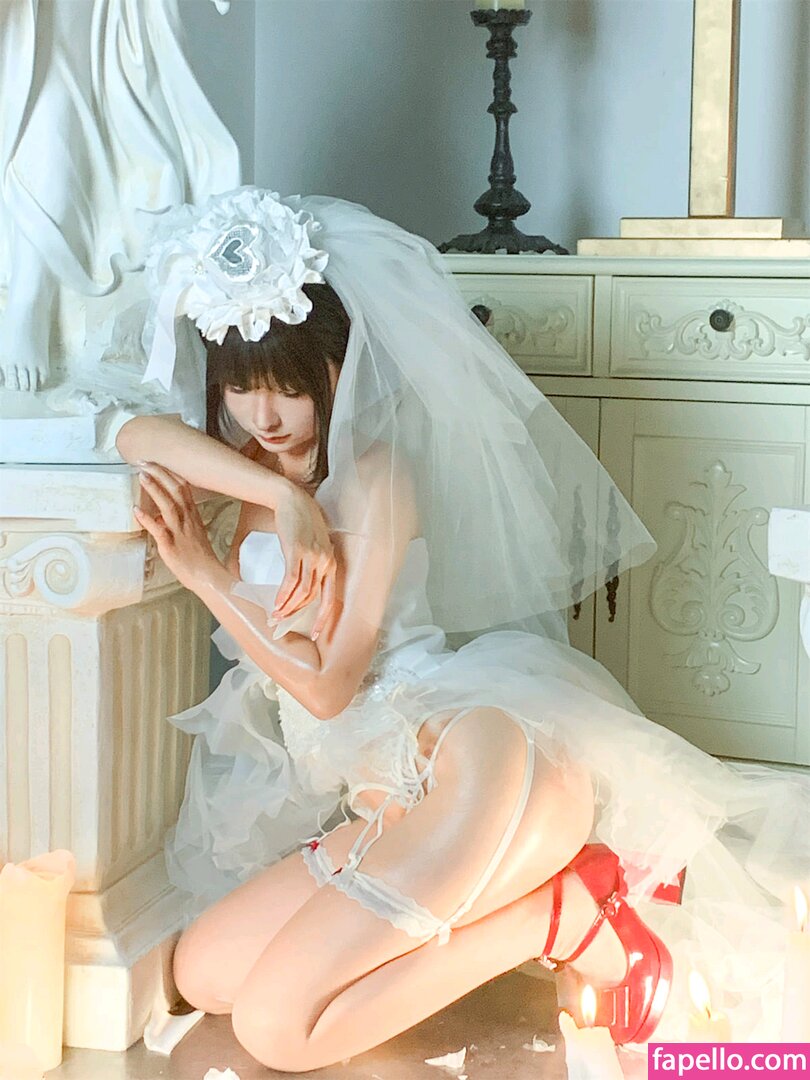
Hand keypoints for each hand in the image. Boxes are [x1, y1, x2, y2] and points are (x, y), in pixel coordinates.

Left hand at [133, 463, 224, 592]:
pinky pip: (158, 529)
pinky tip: (136, 510)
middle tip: (145, 462)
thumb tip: (159, 514)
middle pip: (176, 490)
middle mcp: (187, 519)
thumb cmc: (199, 557)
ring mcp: (179, 531)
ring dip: (155, 489)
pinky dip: (146, 518)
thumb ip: (178, 520)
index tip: (157, 463)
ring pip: (168, 505)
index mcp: (192, 515)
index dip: (169, 473)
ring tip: (142, 476)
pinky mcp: (171, 545)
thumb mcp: (192, 531)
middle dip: (160, 474)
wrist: (207, 576)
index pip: (183, 487)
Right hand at [272, 483, 337, 639]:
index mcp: (331, 562)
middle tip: (283, 624)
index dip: (324, 618)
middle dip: (297, 614)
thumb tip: (301, 583)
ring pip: (302, 592)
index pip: (330, 597)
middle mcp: (325, 562)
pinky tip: (276, 604)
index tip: (317, 634)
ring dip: (288, 607)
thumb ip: (312, 563)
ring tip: (275, 616)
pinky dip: (283, 595)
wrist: (292, 500)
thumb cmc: (301, 522)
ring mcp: (312, 557)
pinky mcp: (297, 551)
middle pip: (313, 598)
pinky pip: (291, 580)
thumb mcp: (313, 544)